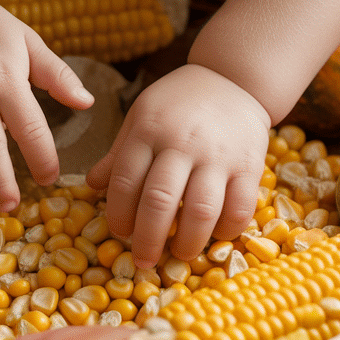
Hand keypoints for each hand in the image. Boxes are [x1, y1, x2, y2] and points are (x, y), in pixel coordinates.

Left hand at [87, 64, 269, 266]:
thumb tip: (90, 186)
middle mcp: (182, 143)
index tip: (120, 233)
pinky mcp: (249, 165)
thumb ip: (119, 154)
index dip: (119, 215)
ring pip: (201, 210)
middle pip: (160, 201)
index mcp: (148, 130)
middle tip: (144, 260)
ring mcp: (218, 155)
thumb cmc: (178, 103)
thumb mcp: (141, 117)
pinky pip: (240, 207)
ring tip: (181, 255)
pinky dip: (227, 230)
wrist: (232, 79)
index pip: (126, 181)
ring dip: (188, 242)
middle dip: (148, 239)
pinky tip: (216, 236)